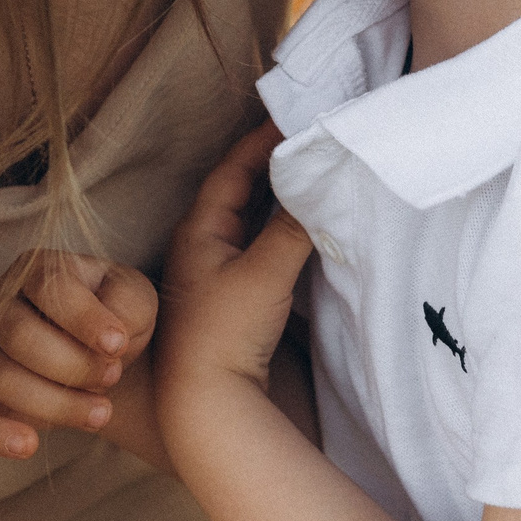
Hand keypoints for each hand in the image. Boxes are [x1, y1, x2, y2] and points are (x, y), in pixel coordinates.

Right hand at [0, 249, 156, 460]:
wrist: (104, 357)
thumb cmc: (116, 316)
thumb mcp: (137, 298)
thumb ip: (128, 303)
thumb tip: (110, 334)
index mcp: (36, 269)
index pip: (49, 289)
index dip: (84, 319)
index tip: (117, 345)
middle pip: (20, 336)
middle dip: (73, 365)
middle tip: (112, 376)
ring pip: (1, 379)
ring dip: (57, 404)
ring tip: (101, 412)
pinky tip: (28, 446)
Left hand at [158, 122, 314, 409]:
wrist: (209, 404)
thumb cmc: (224, 333)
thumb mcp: (265, 272)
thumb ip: (294, 226)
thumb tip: (321, 184)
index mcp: (198, 230)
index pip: (233, 169)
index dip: (261, 141)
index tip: (293, 116)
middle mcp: (204, 246)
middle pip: (244, 192)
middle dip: (275, 164)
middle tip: (311, 139)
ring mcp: (220, 274)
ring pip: (255, 221)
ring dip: (281, 199)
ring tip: (316, 173)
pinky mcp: (238, 300)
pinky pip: (265, 248)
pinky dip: (286, 231)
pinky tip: (311, 227)